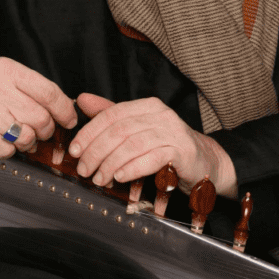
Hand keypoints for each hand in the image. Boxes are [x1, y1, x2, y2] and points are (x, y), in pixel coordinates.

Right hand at [0, 57, 76, 156]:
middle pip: (40, 118)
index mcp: (7, 70)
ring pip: (25, 136)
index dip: (64, 110)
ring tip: (19, 136)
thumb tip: (63, 107)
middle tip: (39, 130)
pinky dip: (9, 151)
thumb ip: (28, 87)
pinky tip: (2, 141)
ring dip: (28, 142)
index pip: (49, 92)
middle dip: (45, 130)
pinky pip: (5, 150)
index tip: (69, 120)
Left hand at [69, 93, 237, 198]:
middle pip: (119, 130)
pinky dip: (132, 168)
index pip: (111, 115)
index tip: (74, 151)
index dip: (89, 133)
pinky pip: (152, 158)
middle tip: (83, 169)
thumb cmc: (167, 147)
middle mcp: (160, 114)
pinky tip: (120, 177)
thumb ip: (110, 115)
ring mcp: (172, 131)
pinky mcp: (182, 151)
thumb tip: (81, 100)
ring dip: (111, 163)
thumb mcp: (137, 129)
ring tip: (99, 178)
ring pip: (133, 144)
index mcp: (146, 106)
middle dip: (96, 152)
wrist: (205, 162)